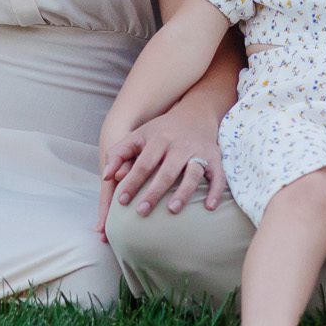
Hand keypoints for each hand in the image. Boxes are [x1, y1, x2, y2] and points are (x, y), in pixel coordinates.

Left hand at [98, 102, 225, 234]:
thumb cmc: (161, 131)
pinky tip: (209, 207)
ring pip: (193, 173)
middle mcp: (180, 145)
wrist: (195, 114)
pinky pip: (218, 176)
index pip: (143, 164)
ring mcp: (199, 152)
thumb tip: (106, 177)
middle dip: (154, 192)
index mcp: (159, 139)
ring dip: (184, 192)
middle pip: (167, 171)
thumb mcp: (138, 135)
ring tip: (173, 210)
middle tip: (141, 212)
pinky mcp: (215, 158)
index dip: (132, 182)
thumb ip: (118, 154)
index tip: (121, 201)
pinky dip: (216, 191)